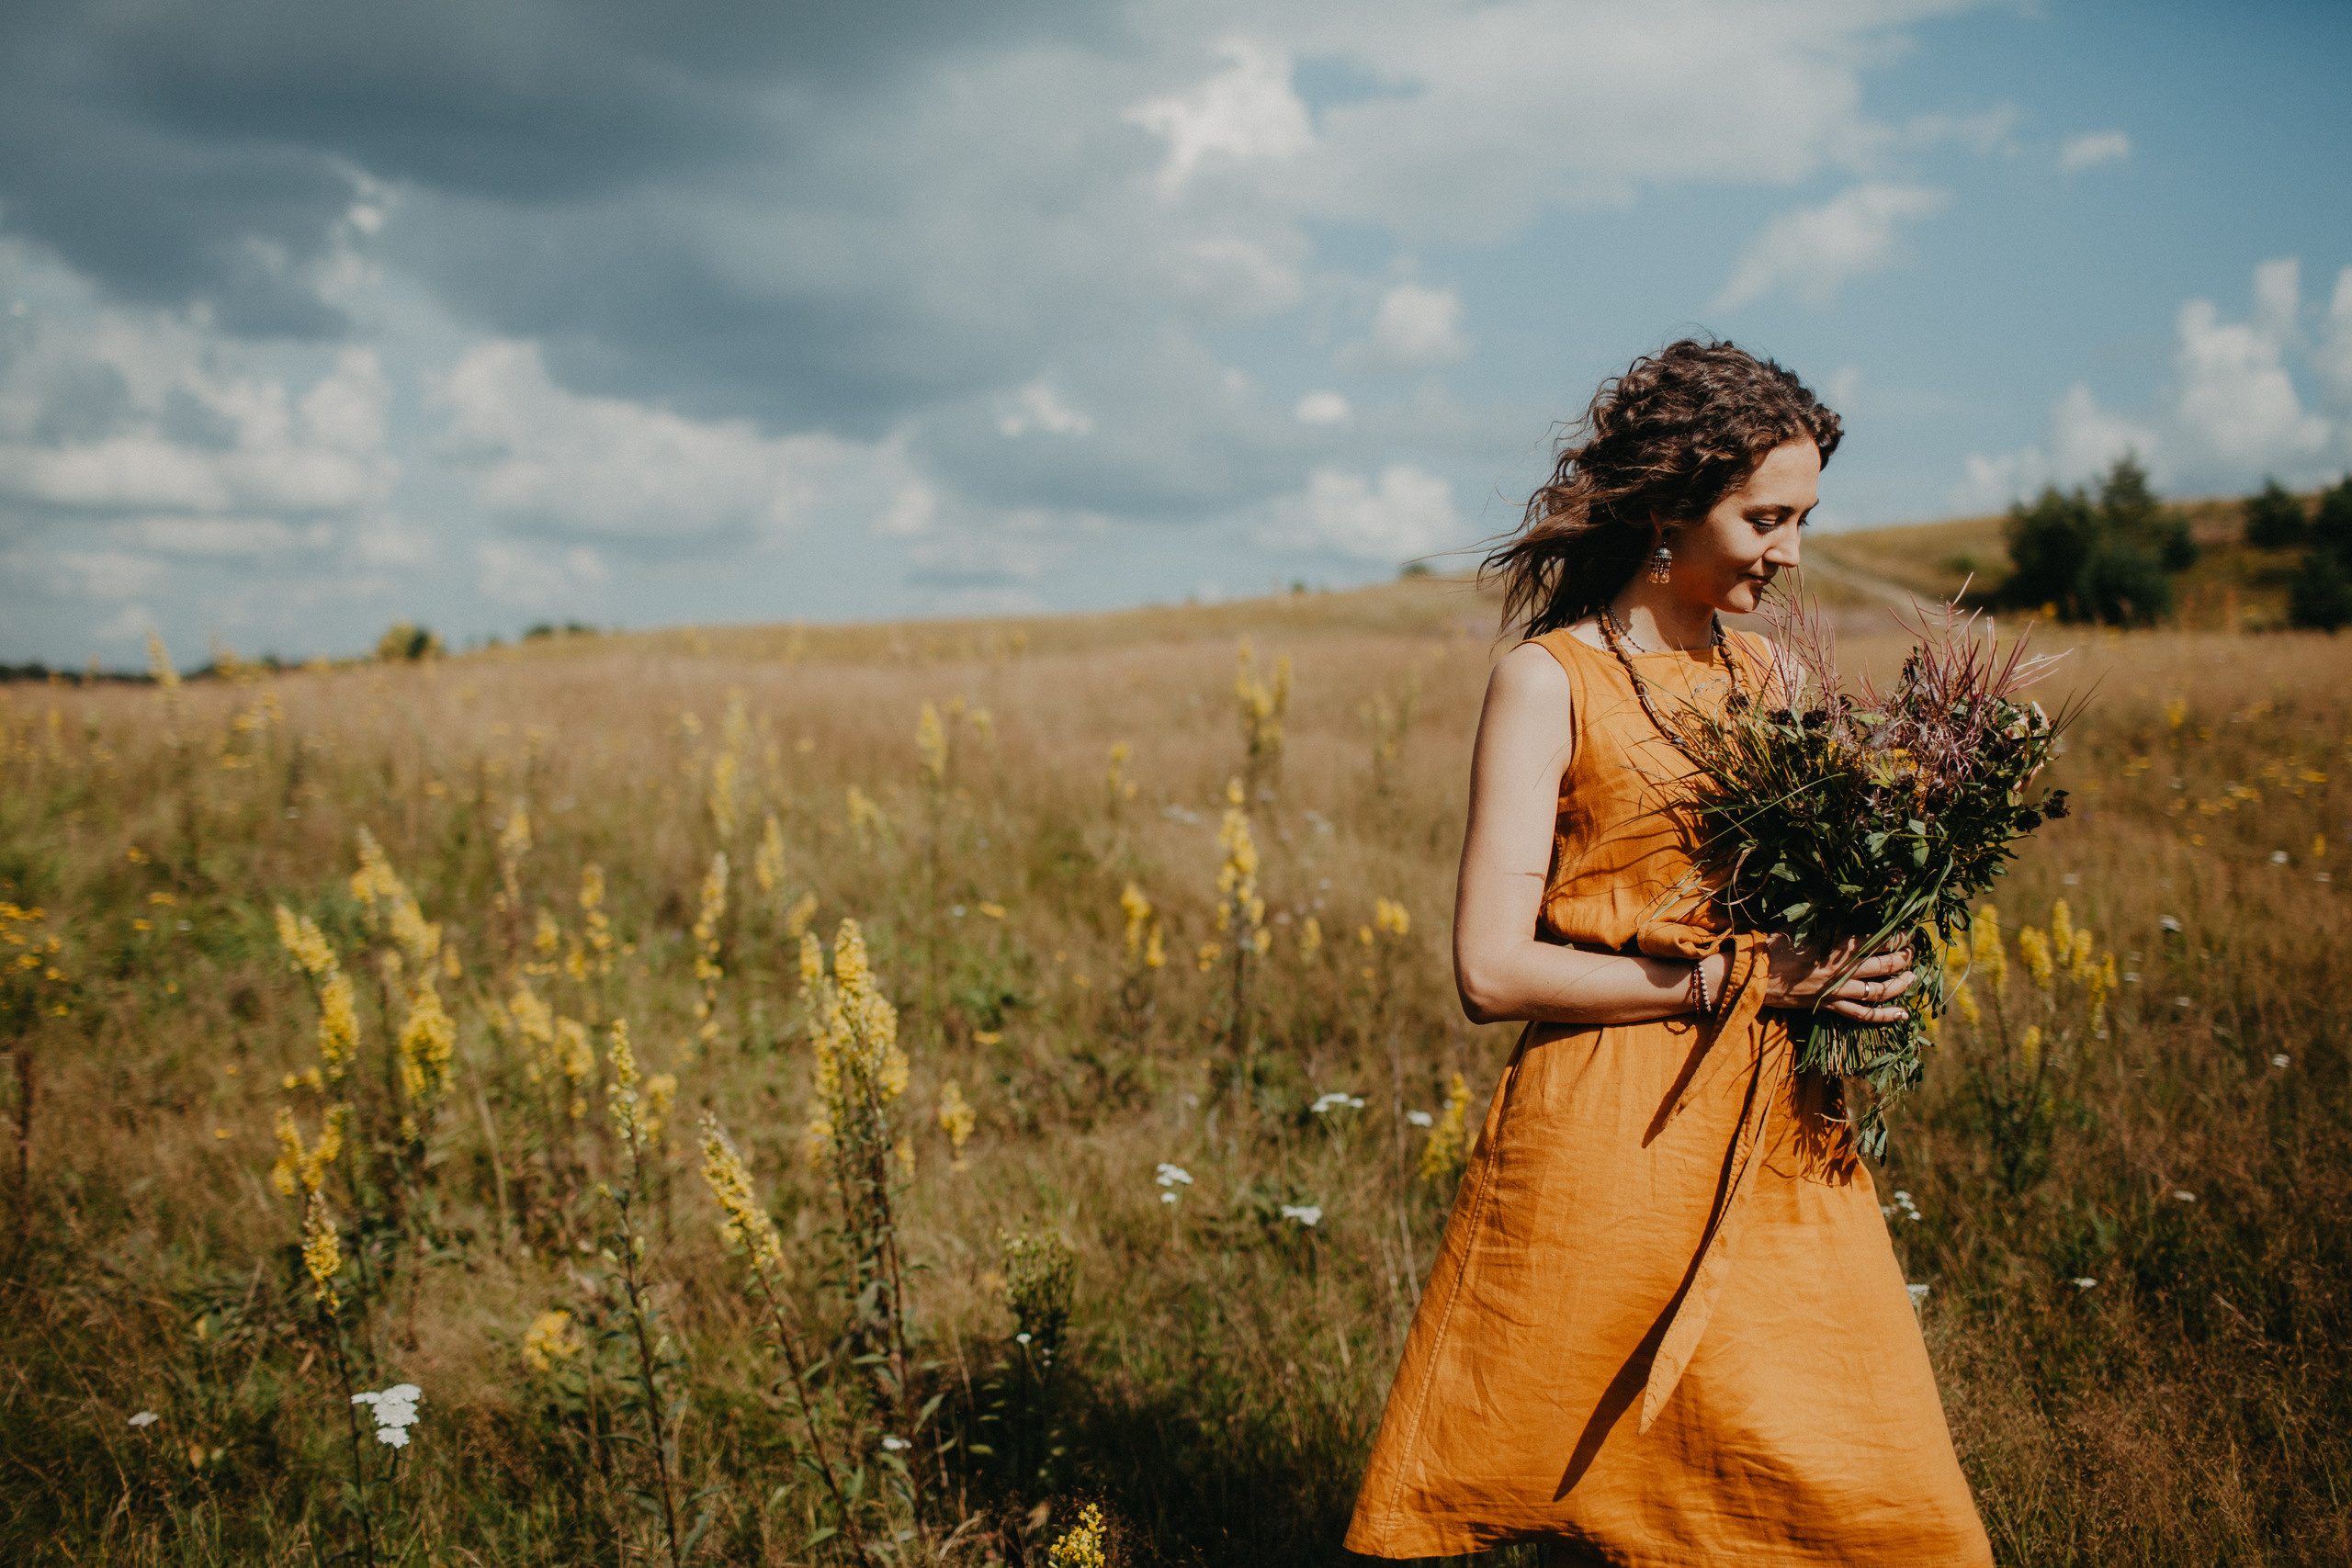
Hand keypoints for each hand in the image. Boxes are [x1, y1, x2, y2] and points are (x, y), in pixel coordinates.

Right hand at [1760, 934, 1915, 1024]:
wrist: (1755, 976)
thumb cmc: (1775, 946)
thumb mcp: (1803, 926)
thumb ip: (1831, 922)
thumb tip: (1851, 912)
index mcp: (1838, 947)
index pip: (1879, 940)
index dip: (1899, 936)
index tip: (1910, 932)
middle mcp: (1844, 970)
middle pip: (1885, 965)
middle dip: (1904, 958)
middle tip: (1913, 953)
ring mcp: (1839, 991)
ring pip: (1881, 991)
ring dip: (1901, 984)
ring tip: (1912, 978)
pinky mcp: (1831, 1006)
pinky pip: (1864, 1015)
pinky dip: (1885, 1016)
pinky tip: (1902, 1015)